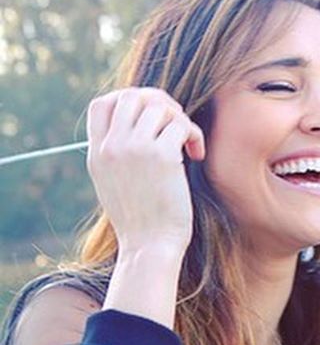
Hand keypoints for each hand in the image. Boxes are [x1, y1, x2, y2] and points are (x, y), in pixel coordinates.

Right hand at [87, 88, 204, 258]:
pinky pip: (181, 125)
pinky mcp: (163, 157)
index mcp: (97, 153)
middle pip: (132, 96)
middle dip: (159, 103)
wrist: (149, 247)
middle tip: (175, 124)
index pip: (102, 104)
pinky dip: (194, 134)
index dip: (128, 100)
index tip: (149, 118)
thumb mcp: (113, 185)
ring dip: (179, 119)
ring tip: (188, 143)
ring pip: (159, 107)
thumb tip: (137, 128)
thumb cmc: (140, 222)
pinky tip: (197, 154)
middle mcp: (113, 146)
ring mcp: (136, 149)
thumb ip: (116, 155)